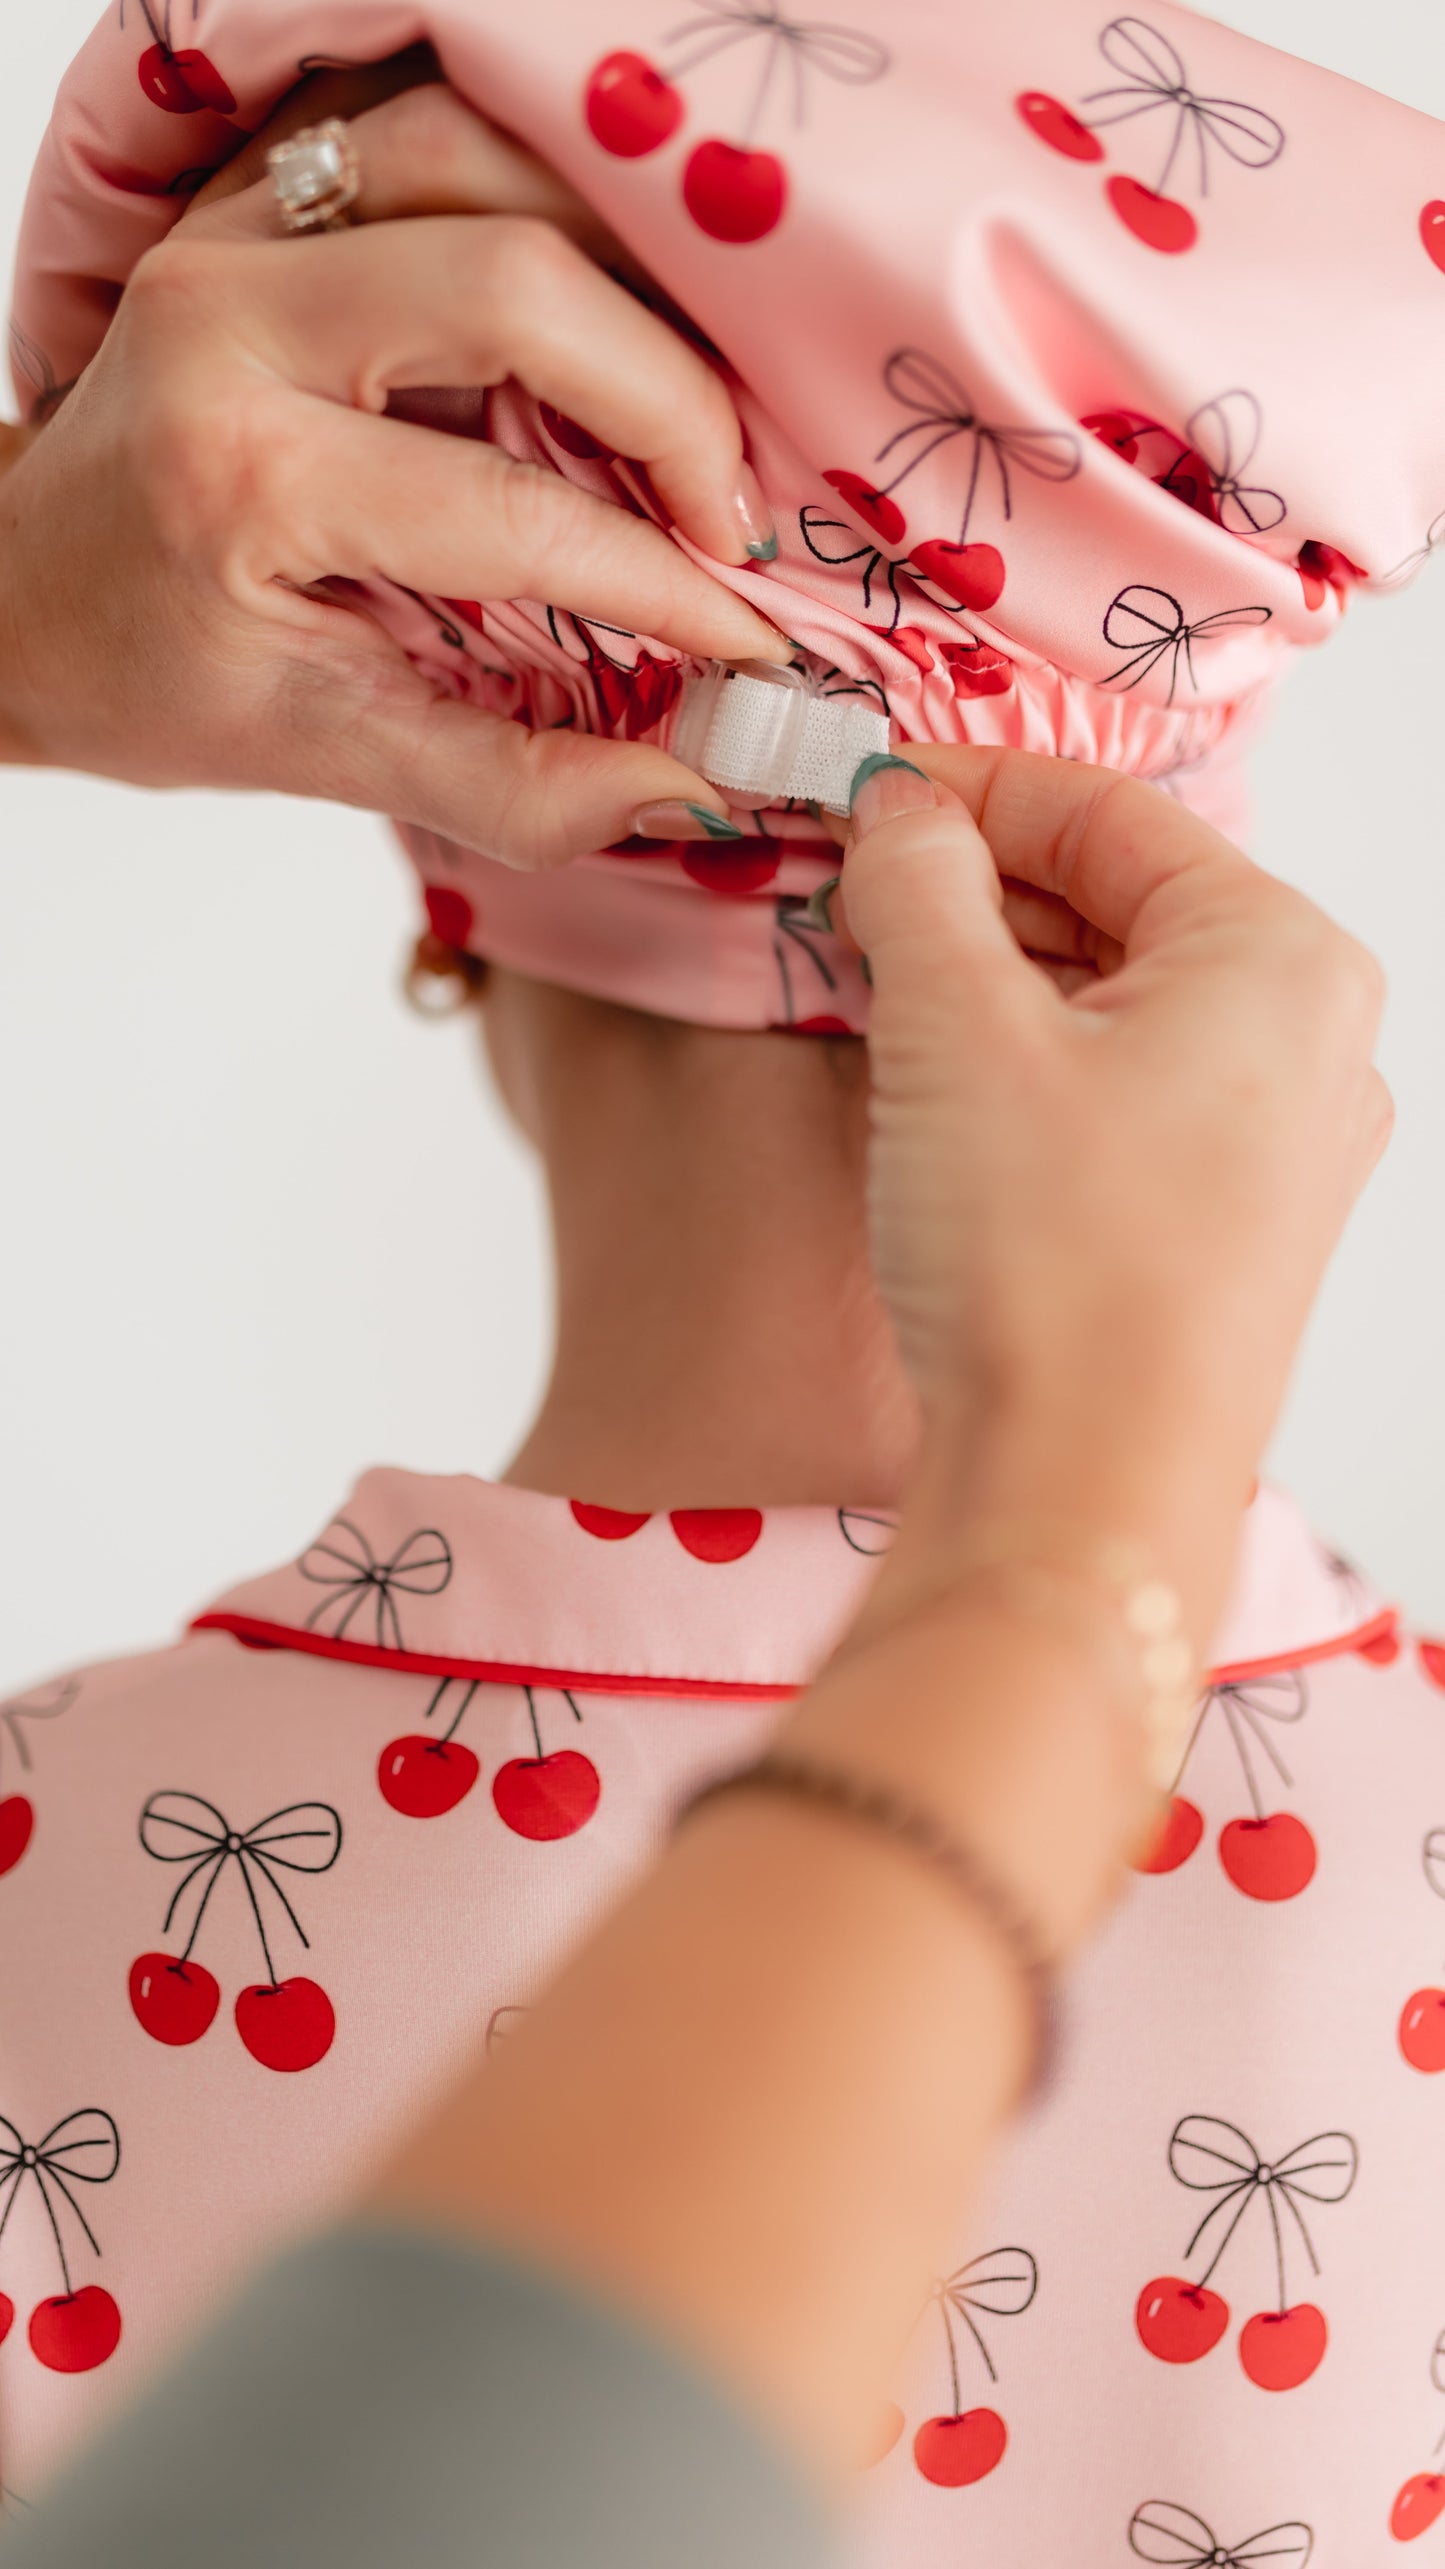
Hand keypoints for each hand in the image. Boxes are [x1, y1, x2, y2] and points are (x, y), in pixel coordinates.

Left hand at [0, 71, 784, 865]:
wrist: (23, 587)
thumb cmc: (156, 674)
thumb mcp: (321, 754)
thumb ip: (510, 788)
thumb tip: (693, 790)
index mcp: (239, 477)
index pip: (508, 512)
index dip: (662, 582)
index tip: (751, 639)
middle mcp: (229, 317)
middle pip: (516, 284)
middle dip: (669, 404)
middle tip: (731, 515)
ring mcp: (237, 228)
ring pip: (486, 164)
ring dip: (625, 273)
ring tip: (685, 408)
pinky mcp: (258, 189)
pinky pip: (435, 134)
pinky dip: (549, 199)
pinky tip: (611, 302)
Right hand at [844, 750, 1390, 1636]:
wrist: (1082, 1494)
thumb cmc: (1052, 1268)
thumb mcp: (955, 1031)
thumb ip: (920, 885)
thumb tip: (899, 815)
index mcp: (1281, 958)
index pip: (1107, 811)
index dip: (964, 789)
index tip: (857, 797)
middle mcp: (1312, 1041)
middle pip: (1120, 902)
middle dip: (974, 892)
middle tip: (848, 898)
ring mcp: (1282, 1144)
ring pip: (1118, 1003)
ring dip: (994, 981)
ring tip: (876, 992)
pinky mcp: (1231, 1225)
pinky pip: (1128, 1094)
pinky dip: (1031, 1067)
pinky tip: (939, 1091)